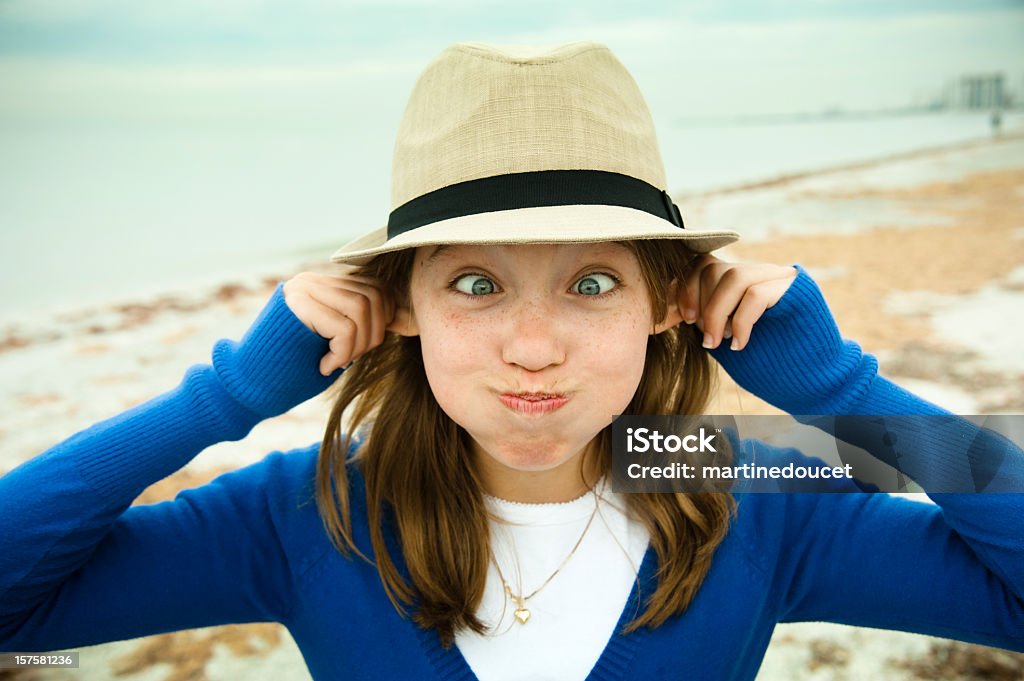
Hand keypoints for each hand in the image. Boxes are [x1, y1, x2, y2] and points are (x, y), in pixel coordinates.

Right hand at [283, 269, 396, 375]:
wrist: (252, 383)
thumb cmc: (297, 365)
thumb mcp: (335, 337)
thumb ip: (360, 320)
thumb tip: (403, 315)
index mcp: (324, 283)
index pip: (375, 287)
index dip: (384, 317)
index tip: (367, 345)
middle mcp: (313, 280)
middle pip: (372, 296)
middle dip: (374, 334)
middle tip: (353, 358)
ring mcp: (304, 289)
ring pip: (361, 309)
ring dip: (358, 345)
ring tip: (337, 361)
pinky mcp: (297, 306)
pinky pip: (344, 328)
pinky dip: (342, 354)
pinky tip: (324, 366)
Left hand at [677, 255, 797, 350]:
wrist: (810, 379)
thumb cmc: (764, 361)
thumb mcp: (724, 336)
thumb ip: (705, 317)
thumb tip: (671, 304)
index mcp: (742, 281)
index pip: (704, 263)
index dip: (688, 287)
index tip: (687, 318)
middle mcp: (761, 272)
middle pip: (716, 268)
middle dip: (703, 305)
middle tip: (707, 338)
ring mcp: (781, 278)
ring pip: (735, 277)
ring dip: (717, 312)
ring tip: (718, 341)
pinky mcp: (798, 290)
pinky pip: (757, 295)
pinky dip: (741, 322)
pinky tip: (739, 343)